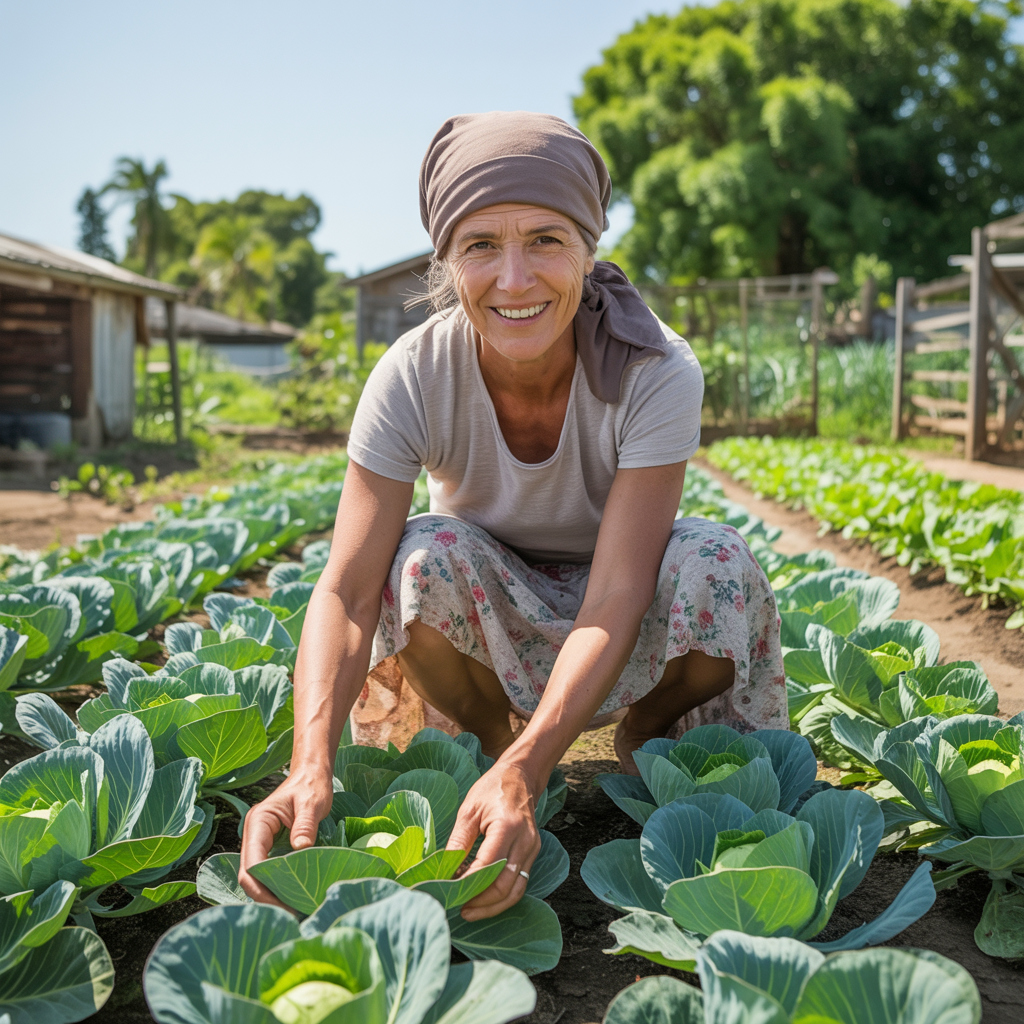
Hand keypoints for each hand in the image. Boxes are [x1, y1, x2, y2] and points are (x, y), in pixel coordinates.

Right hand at [239, 764, 333, 905]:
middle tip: (293, 914)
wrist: (311, 776)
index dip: (262, 888)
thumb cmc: (311, 785)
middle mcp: (254, 836)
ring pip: (256, 877)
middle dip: (266, 897)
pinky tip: (294, 897)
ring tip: (295, 911)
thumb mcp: (312, 802)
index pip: (251, 863)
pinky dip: (277, 887)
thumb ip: (305, 823)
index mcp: (258, 822)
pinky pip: (267, 872)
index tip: (284, 905)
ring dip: (271, 895)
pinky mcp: (269, 849)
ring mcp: (260, 843)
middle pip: (250, 875)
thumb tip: (300, 849)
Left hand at [445, 761, 540, 920]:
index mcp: (507, 827)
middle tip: (460, 909)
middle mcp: (525, 841)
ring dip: (494, 906)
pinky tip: (485, 898)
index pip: (488, 867)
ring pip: (516, 890)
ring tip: (471, 911)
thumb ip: (459, 842)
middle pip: (505, 886)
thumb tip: (445, 872)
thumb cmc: (492, 788)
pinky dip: (503, 895)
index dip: (468, 884)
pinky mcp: (532, 853)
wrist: (520, 776)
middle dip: (482, 903)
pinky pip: (520, 882)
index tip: (449, 891)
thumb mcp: (469, 810)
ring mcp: (532, 849)